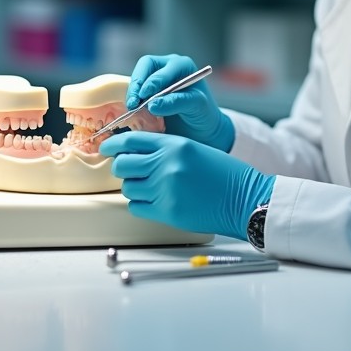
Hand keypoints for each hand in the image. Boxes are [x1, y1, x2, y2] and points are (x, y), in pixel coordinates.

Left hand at [101, 132, 274, 240]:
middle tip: (127, 169)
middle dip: (120, 166)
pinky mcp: (166, 211)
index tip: (107, 146)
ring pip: (128, 187)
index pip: (131, 140)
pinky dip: (140, 203)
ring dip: (133, 186)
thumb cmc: (222, 174)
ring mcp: (164, 189)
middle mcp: (166, 164)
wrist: (244, 198)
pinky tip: (153, 200)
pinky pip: (136, 206)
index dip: (114, 143)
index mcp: (174, 145)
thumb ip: (165, 149)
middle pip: (122, 164)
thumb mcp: (194, 150)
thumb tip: (134, 152)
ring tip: (148, 186)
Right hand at [128, 54, 234, 151]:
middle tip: (133, 102)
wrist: (202, 130)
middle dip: (137, 84)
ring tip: (133, 108)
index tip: (144, 96)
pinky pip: (136, 93)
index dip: (150, 81)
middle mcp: (166, 68)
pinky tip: (135, 113)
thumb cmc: (203, 114)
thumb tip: (153, 104)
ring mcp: (155, 80)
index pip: (159, 66)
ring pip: (137, 80)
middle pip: (144, 67)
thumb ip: (177, 102)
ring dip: (132, 94)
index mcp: (181, 65)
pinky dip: (133, 102)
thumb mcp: (197, 106)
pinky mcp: (147, 94)